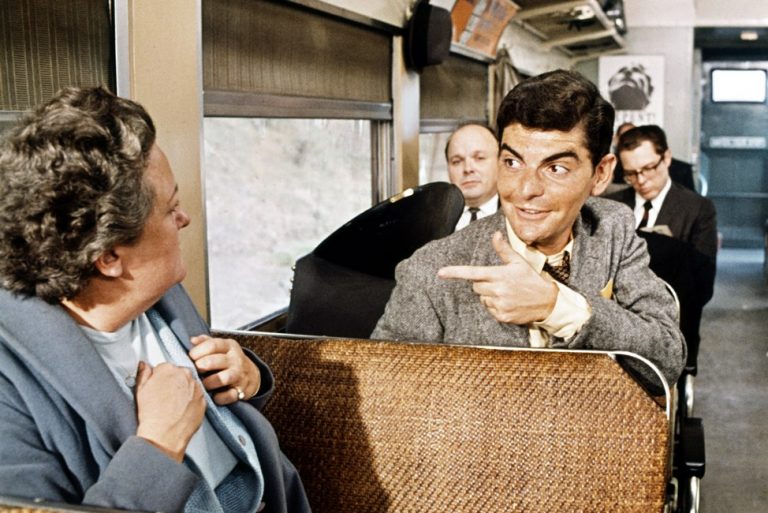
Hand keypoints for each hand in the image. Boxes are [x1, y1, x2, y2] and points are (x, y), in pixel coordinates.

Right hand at [135, 361, 205, 461]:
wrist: (164, 435)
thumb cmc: (151, 415)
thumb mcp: (140, 390)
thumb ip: (143, 373)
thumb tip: (143, 365)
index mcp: (168, 369)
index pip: (165, 368)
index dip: (160, 378)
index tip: (158, 387)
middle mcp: (185, 375)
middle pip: (179, 374)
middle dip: (174, 382)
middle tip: (166, 397)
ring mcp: (197, 388)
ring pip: (190, 385)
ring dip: (184, 391)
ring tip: (173, 406)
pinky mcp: (204, 400)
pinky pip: (198, 397)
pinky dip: (192, 402)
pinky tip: (182, 411)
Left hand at [188, 335, 260, 404]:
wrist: (250, 374)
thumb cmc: (228, 360)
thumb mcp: (220, 347)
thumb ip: (205, 342)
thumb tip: (192, 340)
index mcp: (229, 346)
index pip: (212, 345)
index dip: (197, 351)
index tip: (190, 357)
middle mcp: (236, 359)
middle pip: (214, 361)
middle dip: (200, 366)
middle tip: (194, 371)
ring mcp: (239, 375)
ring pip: (223, 378)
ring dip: (209, 382)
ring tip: (203, 384)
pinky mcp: (241, 390)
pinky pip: (229, 395)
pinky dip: (219, 397)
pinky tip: (214, 396)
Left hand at [437, 231, 558, 324]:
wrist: (547, 302)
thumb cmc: (530, 279)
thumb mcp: (518, 262)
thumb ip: (503, 249)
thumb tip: (495, 234)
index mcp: (499, 275)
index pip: (472, 273)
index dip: (455, 272)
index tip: (440, 273)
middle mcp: (497, 290)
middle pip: (476, 287)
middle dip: (483, 284)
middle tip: (499, 283)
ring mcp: (500, 304)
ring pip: (482, 299)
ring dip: (490, 296)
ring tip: (506, 294)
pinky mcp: (502, 316)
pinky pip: (489, 310)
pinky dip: (496, 307)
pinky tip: (508, 303)